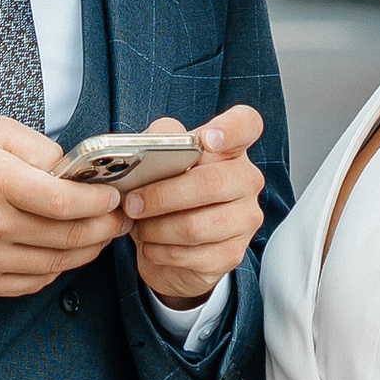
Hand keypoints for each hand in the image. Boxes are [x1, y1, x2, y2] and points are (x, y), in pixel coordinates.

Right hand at [0, 115, 125, 296]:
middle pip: (67, 236)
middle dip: (104, 229)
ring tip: (100, 236)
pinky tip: (65, 253)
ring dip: (88, 251)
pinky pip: (34, 283)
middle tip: (120, 220)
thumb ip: (39, 146)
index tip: (113, 197)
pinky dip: (57, 270)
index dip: (99, 203)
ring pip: (56, 263)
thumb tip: (75, 171)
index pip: (65, 201)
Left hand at [121, 106, 266, 307]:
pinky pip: (190, 254)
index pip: (246, 125)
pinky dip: (160, 251)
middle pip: (211, 183)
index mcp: (231, 150)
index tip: (208, 140)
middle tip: (133, 203)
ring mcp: (244, 220)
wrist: (172, 248)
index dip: (230, 129)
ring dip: (156, 228)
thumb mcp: (161, 163)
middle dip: (162, 195)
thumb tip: (150, 142)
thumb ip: (158, 141)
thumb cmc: (169, 197)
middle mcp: (246, 182)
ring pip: (196, 226)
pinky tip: (152, 245)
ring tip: (140, 226)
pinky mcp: (232, 254)